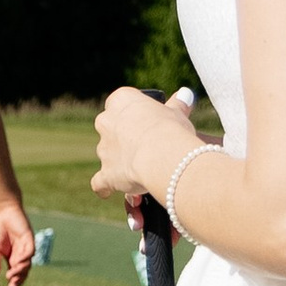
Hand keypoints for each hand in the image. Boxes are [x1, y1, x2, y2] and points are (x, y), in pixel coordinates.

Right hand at [0, 203, 35, 285]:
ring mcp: (26, 247)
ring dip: (19, 271)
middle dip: (18, 281)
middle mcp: (21, 254)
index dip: (13, 284)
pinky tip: (17, 263)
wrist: (3, 211)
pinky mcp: (30, 239)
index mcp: (12, 257)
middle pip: (23, 272)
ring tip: (11, 276)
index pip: (15, 274)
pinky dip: (24, 258)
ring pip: (27, 264)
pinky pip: (30, 252)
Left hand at [91, 85, 200, 215]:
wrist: (162, 153)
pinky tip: (108, 190)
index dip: (135, 114)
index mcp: (121, 101)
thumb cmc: (172, 129)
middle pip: (112, 128)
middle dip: (125, 137)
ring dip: (121, 162)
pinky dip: (105, 186)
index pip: (122, 103)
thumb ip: (177, 105)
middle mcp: (106, 122)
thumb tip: (185, 95)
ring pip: (108, 154)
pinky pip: (100, 181)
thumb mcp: (177, 113)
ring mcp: (104, 149)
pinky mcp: (106, 173)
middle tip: (146, 146)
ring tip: (142, 169)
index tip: (148, 122)